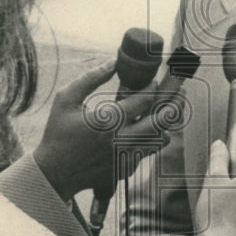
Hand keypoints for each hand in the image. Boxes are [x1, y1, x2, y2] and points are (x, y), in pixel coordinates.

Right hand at [32, 60, 177, 200]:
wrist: (54, 173)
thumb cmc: (58, 132)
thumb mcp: (66, 99)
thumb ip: (90, 78)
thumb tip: (114, 62)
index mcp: (107, 121)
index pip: (142, 100)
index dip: (153, 87)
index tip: (155, 80)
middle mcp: (121, 140)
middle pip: (160, 120)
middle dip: (173, 101)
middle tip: (181, 89)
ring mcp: (126, 156)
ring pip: (160, 137)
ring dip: (168, 121)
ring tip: (175, 106)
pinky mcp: (127, 167)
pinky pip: (150, 150)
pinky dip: (157, 137)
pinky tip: (158, 126)